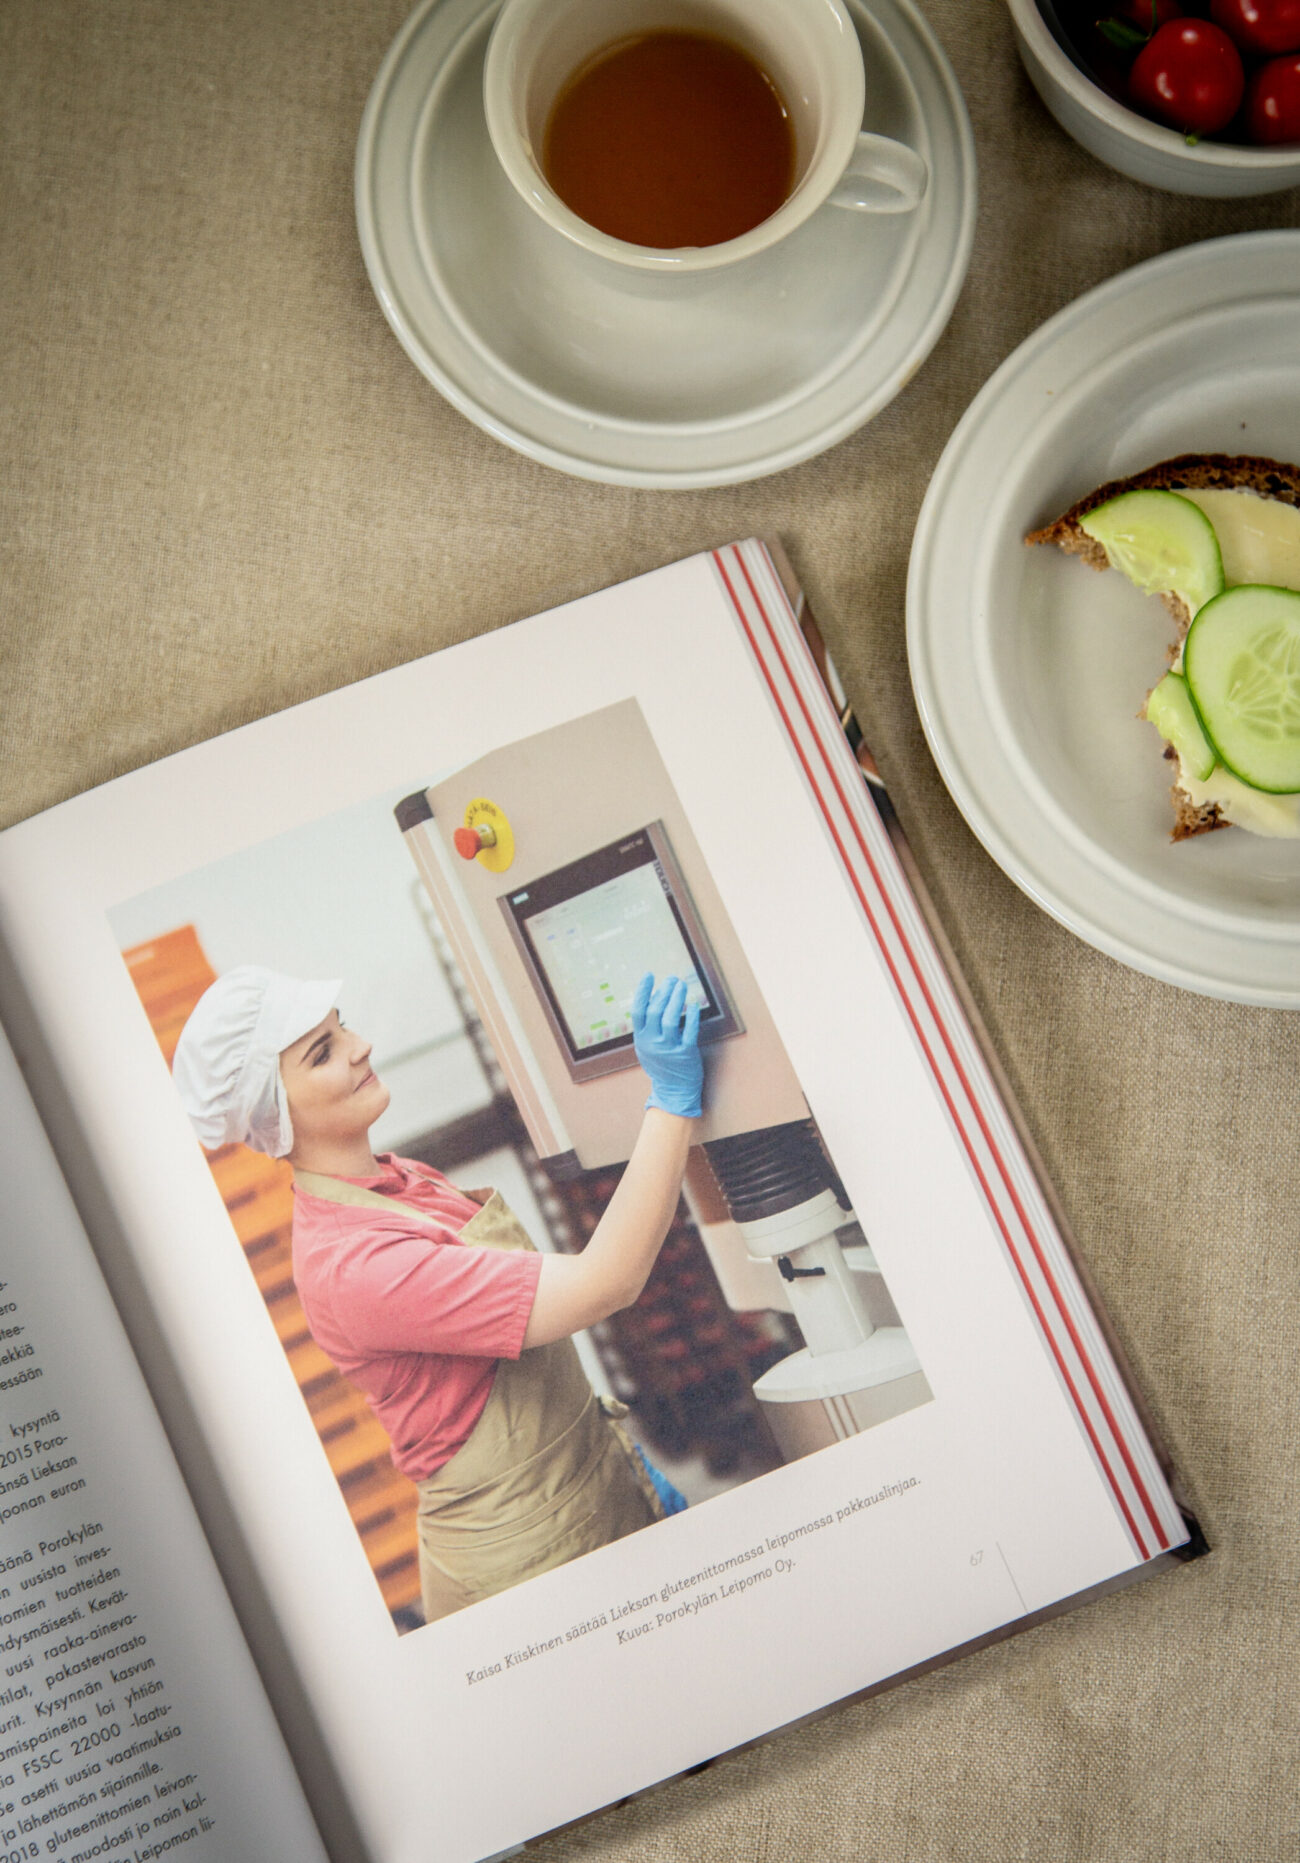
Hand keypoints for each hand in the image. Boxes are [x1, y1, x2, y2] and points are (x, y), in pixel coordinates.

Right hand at [630, 974, 702, 1118]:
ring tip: (681, 986)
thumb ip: (647, 1026)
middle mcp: (653, 1043)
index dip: (642, 991)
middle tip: (672, 979)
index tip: (649, 975)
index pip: (638, 1010)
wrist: (673, 1090)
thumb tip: (651, 998)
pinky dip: (692, 1017)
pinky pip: (689, 1031)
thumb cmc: (661, 1064)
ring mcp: (669, 1048)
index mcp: (641, 1039)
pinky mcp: (685, 1053)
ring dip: (676, 999)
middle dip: (664, 991)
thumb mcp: (646, 1046)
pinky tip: (694, 1006)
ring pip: (671, 1019)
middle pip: (655, 1011)